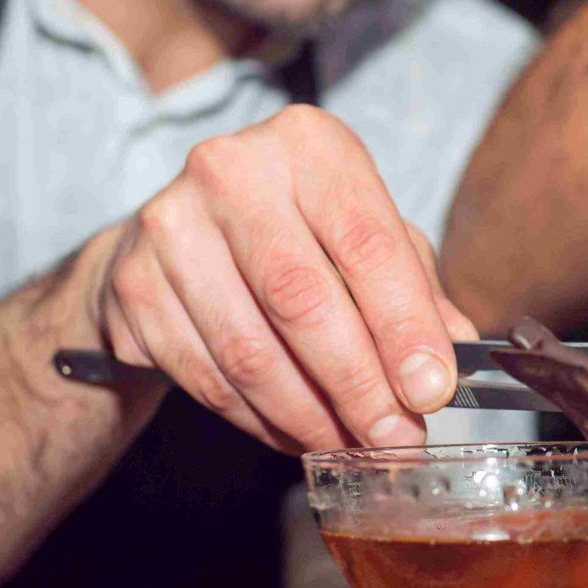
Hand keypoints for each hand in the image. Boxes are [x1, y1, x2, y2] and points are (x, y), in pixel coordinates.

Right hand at [75, 104, 472, 450]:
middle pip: (303, 301)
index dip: (405, 327)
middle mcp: (231, 170)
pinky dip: (258, 420)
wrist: (178, 234)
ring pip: (250, 352)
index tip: (432, 392)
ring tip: (348, 443)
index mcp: (308, 144)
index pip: (367, 243)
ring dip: (309, 415)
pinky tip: (292, 431)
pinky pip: (207, 377)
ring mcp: (170, 225)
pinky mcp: (133, 286)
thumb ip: (416, 291)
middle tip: (394, 437)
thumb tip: (454, 362)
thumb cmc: (294, 231)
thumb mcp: (364, 236)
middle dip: (358, 385)